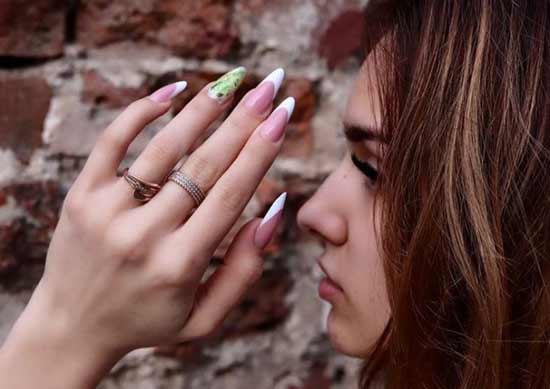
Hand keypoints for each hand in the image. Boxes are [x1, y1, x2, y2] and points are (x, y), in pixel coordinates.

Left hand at [0, 67, 291, 387]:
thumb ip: (244, 271)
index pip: (231, 195)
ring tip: (232, 82)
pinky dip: (141, 111)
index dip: (261, 151)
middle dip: (244, 121)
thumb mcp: (204, 318)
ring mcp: (108, 212)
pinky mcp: (81, 196)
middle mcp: (144, 235)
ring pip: (164, 148)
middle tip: (271, 85)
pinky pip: (112, 142)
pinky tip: (172, 90)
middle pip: (205, 165)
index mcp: (180, 265)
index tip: (284, 116)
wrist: (72, 327)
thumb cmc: (147, 320)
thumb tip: (273, 212)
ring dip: (202, 110)